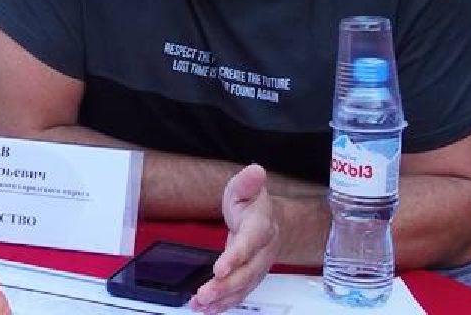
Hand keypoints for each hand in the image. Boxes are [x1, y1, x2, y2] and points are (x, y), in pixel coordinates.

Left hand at [192, 164, 277, 313]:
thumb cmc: (253, 205)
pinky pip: (238, 294)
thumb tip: (256, 170)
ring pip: (243, 288)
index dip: (236, 257)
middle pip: (246, 273)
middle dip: (225, 286)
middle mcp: (262, 252)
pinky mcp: (250, 278)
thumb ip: (247, 182)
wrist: (270, 221)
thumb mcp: (245, 187)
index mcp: (261, 227)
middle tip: (204, 294)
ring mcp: (257, 268)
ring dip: (222, 299)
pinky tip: (205, 308)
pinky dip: (223, 303)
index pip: (250, 243)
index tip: (220, 268)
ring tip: (200, 304)